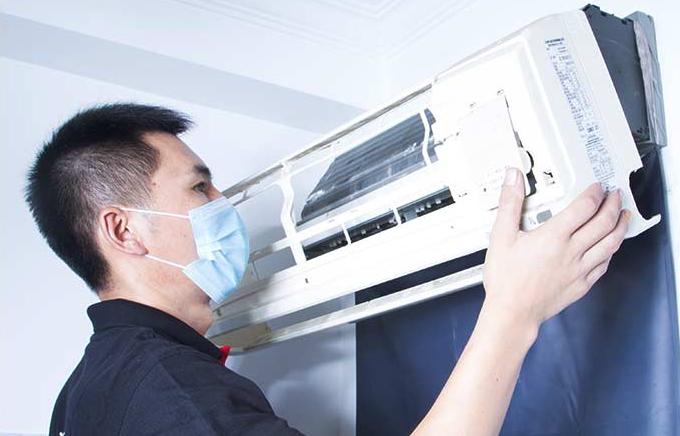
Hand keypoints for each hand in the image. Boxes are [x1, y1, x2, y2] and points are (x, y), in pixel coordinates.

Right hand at [482, 168, 630, 331]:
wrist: (513, 312)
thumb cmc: (506, 279)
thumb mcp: (501, 235)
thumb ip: (510, 203)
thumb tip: (513, 179)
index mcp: (554, 236)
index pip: (584, 207)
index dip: (595, 193)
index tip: (598, 187)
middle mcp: (572, 251)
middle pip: (604, 222)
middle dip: (613, 204)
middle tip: (615, 195)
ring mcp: (580, 269)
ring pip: (611, 243)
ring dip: (620, 226)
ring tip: (623, 215)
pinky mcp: (582, 284)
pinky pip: (604, 264)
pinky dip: (611, 251)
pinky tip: (610, 246)